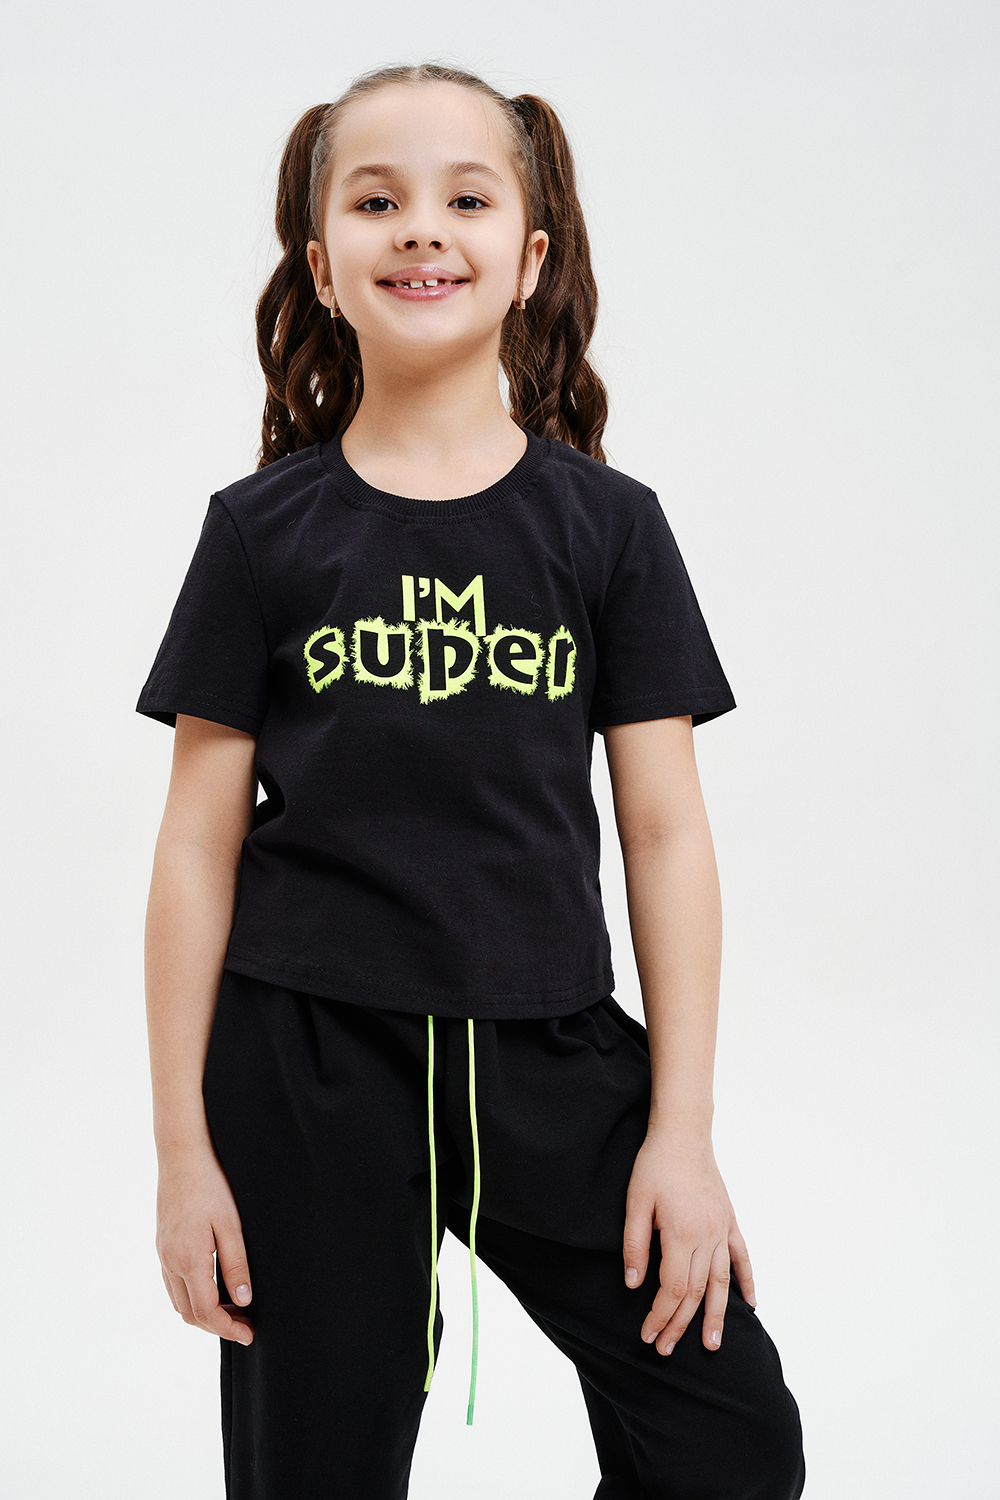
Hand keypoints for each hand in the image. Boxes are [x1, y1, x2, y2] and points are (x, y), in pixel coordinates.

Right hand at [156, 1147, 254, 1345]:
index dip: (228, 1328)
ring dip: (203, 1314)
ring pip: (179, 1302)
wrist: (182, 1157)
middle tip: (246, 1324)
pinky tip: (212, 1288)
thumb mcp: (231, 1224)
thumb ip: (236, 1265)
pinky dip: (191, 1297)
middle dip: (217, 1325)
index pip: (206, 1312)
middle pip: (190, 1314)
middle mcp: (170, 1262)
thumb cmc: (211, 1185)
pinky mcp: (161, 1246)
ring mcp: (162, 1255)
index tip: (249, 1334)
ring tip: (233, 1309)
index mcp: (189, 1259)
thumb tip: (244, 1300)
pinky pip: (172, 1285)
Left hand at [622, 1131, 754, 1353]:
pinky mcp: (729, 1220)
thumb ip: (635, 1246)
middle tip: (666, 1349)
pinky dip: (748, 1281)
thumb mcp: (635, 1203)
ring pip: (722, 1282)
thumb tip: (633, 1284)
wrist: (683, 1134)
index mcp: (681, 1233)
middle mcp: (707, 1236)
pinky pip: (742, 1256)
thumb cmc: (655, 1165)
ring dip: (717, 1315)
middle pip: (696, 1292)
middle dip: (680, 1324)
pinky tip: (752, 1304)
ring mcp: (722, 1229)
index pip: (673, 1289)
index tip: (648, 1334)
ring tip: (713, 1345)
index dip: (660, 1315)